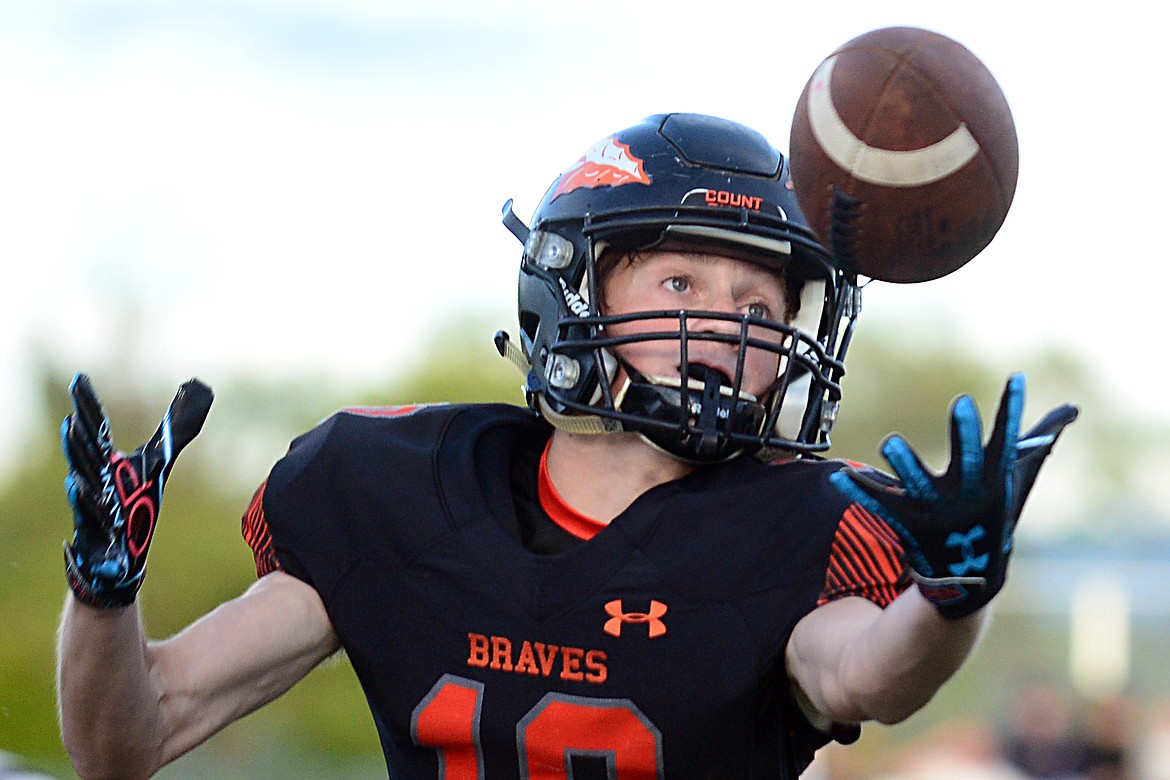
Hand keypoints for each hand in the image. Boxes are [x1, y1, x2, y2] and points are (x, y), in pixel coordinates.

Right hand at [61, 373, 212, 607]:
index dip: (89, 404)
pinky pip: (91, 521)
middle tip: (72, 414)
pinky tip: (77, 490)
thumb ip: (177, 426)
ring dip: (79, 467)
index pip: (97, 428)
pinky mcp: (99, 535)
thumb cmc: (134, 498)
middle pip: (86, 453)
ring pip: (84, 484)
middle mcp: (97, 479)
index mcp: (107, 460)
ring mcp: (95, 507)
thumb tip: (199, 385)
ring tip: (71, 446)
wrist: (120, 553)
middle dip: (80, 434)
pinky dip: (87, 508)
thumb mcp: (160, 459)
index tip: (80, 378)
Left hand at [829, 373, 1077, 617]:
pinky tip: (840, 474)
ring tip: (890, 442)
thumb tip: (1070, 412)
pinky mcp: (909, 525)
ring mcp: (938, 512)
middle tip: (962, 402)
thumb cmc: (993, 515)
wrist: (972, 577)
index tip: (1016, 378)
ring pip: (920, 485)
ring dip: (906, 465)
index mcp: (993, 479)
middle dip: (964, 434)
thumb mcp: (1015, 481)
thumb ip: (1036, 442)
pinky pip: (881, 504)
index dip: (1012, 409)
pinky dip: (861, 490)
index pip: (1007, 438)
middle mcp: (967, 494)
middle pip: (966, 460)